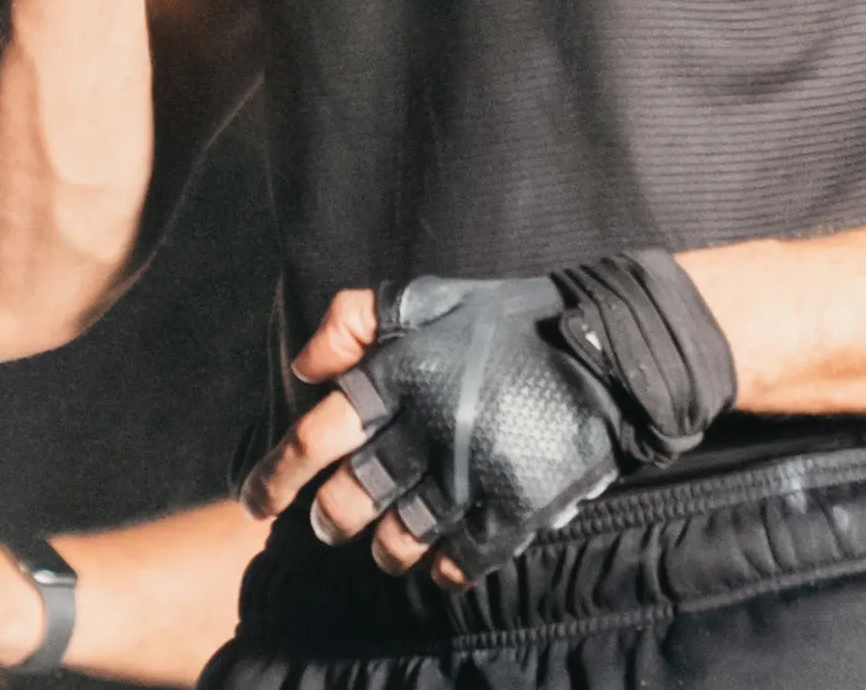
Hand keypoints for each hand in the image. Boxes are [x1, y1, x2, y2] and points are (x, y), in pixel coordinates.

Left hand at [240, 257, 736, 587]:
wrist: (608, 349)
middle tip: (327, 523)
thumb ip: (353, 318)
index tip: (257, 501)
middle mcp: (426, 428)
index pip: (315, 435)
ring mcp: (471, 473)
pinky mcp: (514, 506)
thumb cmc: (510, 319)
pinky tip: (438, 561)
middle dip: (328, 518)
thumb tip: (304, 368)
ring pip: (398, 537)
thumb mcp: (427, 297)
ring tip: (382, 543)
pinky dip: (441, 568)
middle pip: (350, 497)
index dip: (275, 474)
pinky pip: (460, 559)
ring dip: (381, 547)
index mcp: (400, 374)